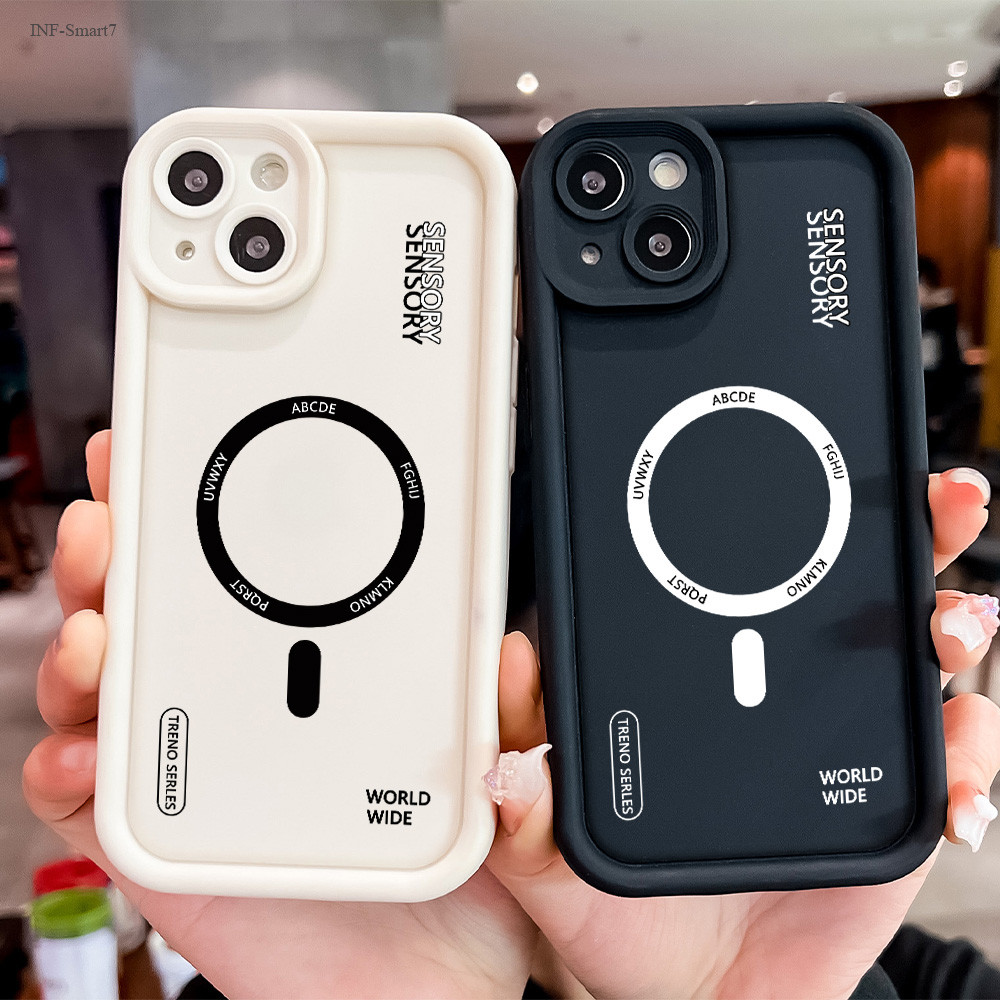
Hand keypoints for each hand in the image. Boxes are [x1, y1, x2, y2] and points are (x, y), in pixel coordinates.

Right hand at [24, 431, 536, 998]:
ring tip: (95, 624)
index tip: (180, 452)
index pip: (257, 573)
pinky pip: (97, 802)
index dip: (209, 509)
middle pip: (163, 613)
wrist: (431, 982)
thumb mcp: (501, 766)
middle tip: (111, 514)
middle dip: (123, 552)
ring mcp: (202, 770)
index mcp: (328, 670)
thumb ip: (512, 711)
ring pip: (113, 692)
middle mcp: (253, 708)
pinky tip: (80, 748)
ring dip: (85, 645)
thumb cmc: (464, 863)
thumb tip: (515, 654)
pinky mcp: (171, 844)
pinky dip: (68, 767)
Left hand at [488, 469, 999, 999]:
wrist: (698, 994)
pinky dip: (970, 762)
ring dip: (953, 625)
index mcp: (706, 689)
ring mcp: (844, 749)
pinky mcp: (892, 815)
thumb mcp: (557, 854)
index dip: (783, 525)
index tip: (807, 478)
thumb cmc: (627, 918)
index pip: (745, 586)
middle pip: (859, 596)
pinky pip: (952, 772)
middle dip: (911, 537)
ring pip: (919, 665)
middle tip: (940, 502)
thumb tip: (512, 708)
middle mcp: (783, 699)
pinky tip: (955, 779)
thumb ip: (526, 798)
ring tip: (951, 627)